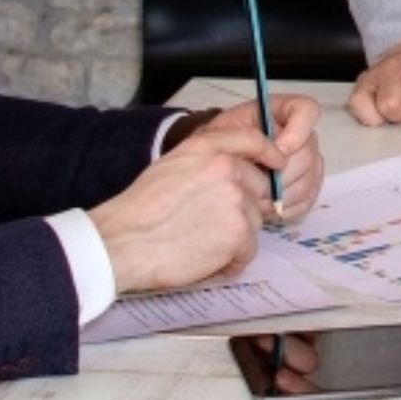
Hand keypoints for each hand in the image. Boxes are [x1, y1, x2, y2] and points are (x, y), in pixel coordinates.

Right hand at [89, 126, 284, 294]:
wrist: (123, 241)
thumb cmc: (141, 210)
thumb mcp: (173, 165)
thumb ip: (208, 160)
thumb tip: (237, 168)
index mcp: (208, 148)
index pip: (255, 139)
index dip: (270, 152)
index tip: (277, 163)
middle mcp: (227, 168)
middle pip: (260, 188)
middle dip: (243, 207)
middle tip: (211, 223)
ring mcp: (237, 200)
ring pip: (255, 220)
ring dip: (235, 236)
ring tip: (201, 242)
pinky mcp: (239, 232)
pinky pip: (249, 249)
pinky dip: (232, 260)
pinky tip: (206, 259)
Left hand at [199, 96, 325, 221]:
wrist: (212, 171)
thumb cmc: (216, 150)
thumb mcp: (223, 134)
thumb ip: (251, 136)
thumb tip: (279, 153)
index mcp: (282, 112)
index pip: (307, 111)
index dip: (297, 133)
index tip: (277, 151)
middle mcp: (300, 135)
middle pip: (308, 153)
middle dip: (280, 173)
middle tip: (254, 183)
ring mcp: (308, 162)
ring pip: (307, 180)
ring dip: (278, 193)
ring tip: (252, 197)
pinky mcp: (307, 187)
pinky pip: (306, 200)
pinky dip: (282, 206)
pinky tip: (262, 205)